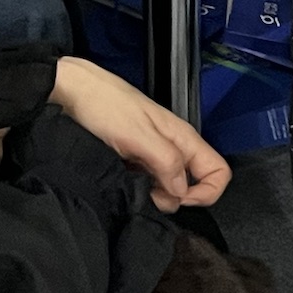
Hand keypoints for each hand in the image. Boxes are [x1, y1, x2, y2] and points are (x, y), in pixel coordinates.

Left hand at [48, 58, 231, 210]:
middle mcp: (173, 147)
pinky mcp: (136, 160)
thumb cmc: (104, 106)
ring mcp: (154, 154)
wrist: (73, 93)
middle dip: (174, 198)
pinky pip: (148, 183)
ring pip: (169, 186)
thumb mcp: (137, 134)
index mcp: (183, 137)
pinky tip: (121, 181)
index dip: (206, 192)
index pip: (219, 171)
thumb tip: (182, 190)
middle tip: (145, 195)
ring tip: (129, 185)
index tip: (179, 200)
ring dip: (153, 195)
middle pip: (194, 184)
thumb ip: (166, 160)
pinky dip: (138, 189)